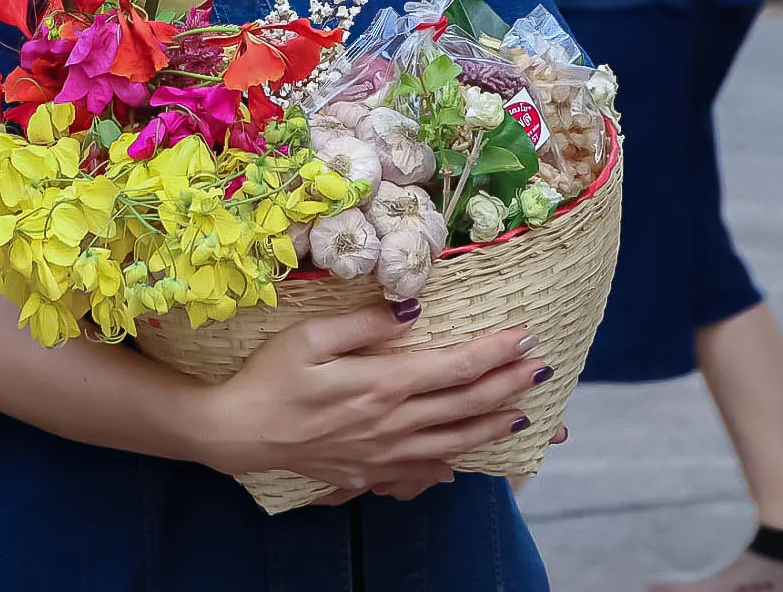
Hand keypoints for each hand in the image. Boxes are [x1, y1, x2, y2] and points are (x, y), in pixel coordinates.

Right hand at [196, 307, 551, 499]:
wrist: (240, 433)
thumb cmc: (270, 376)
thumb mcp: (310, 337)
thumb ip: (365, 322)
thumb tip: (413, 309)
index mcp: (382, 383)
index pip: (454, 366)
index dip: (494, 352)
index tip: (524, 335)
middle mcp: (393, 422)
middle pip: (465, 405)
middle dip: (509, 385)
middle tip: (542, 369)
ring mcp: (385, 454)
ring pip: (453, 441)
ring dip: (493, 426)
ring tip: (525, 415)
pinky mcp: (370, 473)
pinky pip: (422, 472)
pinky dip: (450, 464)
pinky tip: (463, 461)